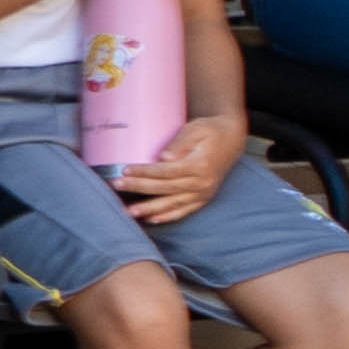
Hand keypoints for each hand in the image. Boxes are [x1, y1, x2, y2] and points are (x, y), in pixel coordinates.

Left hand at [114, 113, 244, 223]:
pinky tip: (151, 219)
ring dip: (150, 209)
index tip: (124, 170)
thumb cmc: (209, 131)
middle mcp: (202, 182)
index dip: (145, 171)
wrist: (231, 140)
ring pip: (173, 203)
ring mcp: (204, 193)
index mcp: (200, 165)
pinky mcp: (203, 198)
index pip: (167, 171)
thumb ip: (180, 142)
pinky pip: (184, 210)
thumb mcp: (196, 129)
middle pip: (165, 188)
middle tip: (116, 186)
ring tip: (129, 212)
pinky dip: (168, 216)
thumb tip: (164, 156)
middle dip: (139, 187)